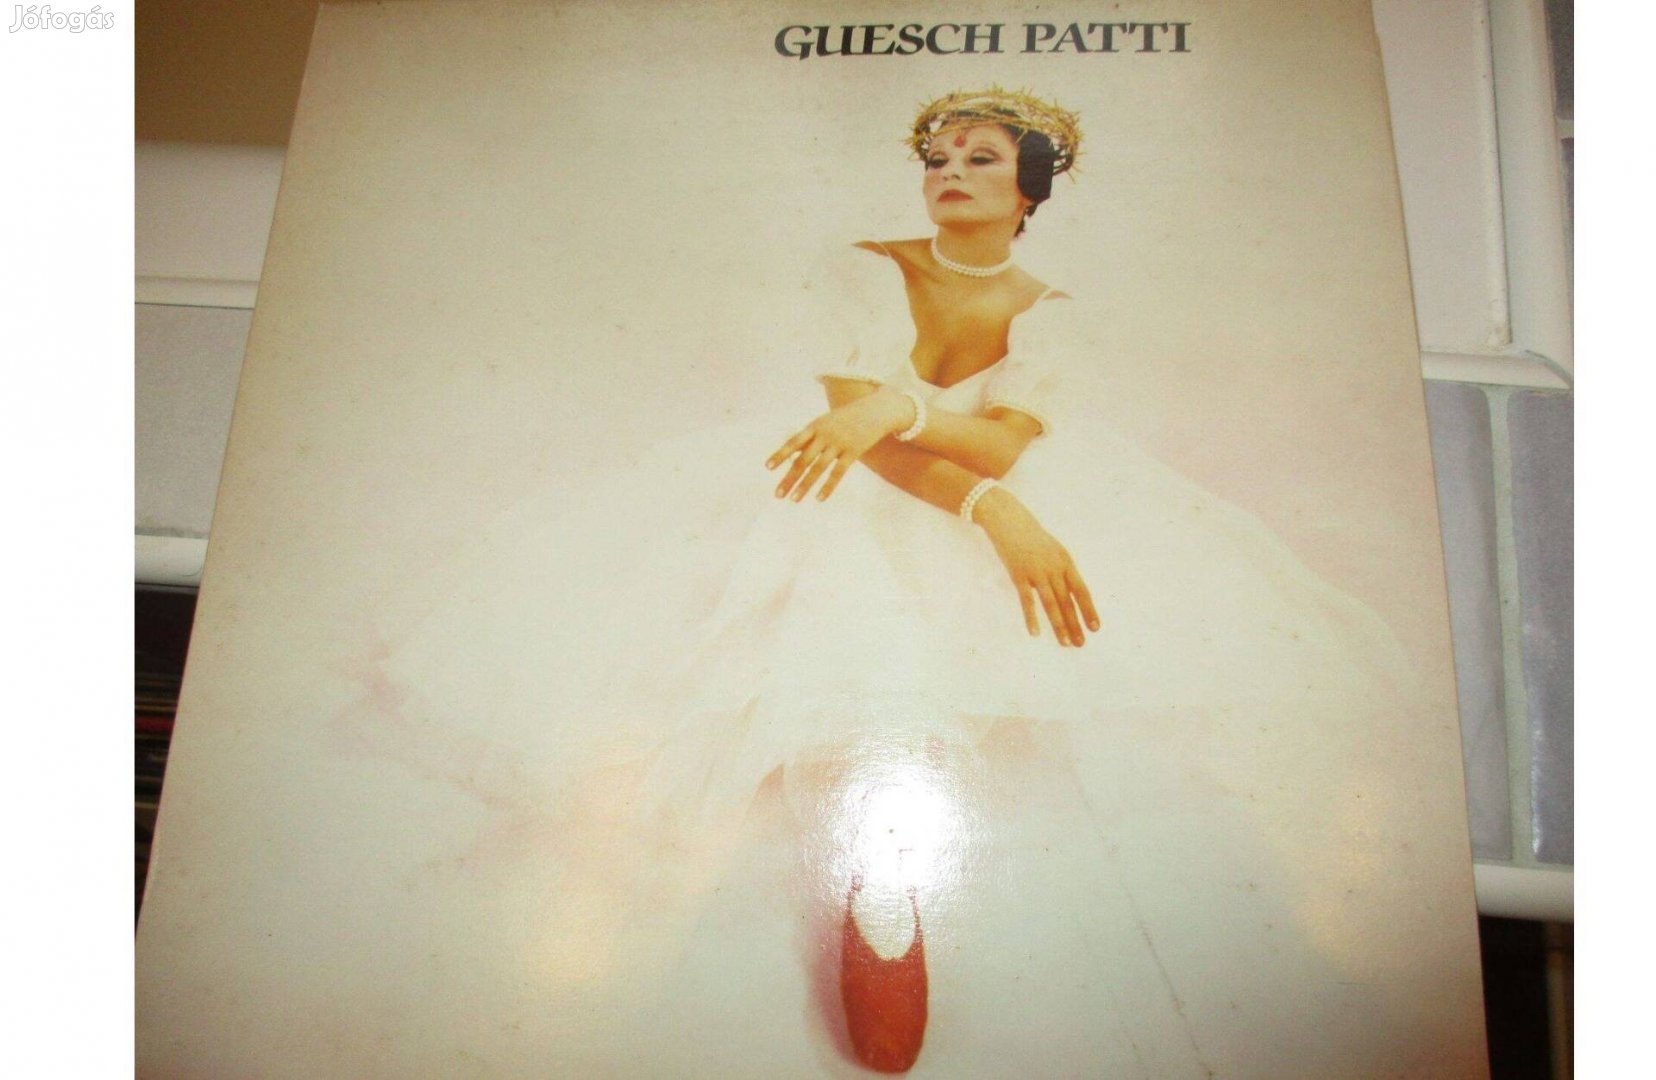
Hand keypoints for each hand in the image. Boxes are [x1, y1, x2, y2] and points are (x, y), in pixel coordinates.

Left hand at [766, 388, 913, 501]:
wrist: (876, 410)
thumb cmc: (846, 418)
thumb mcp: (825, 422)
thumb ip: (809, 437)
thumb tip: (790, 451)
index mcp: (815, 426)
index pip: (794, 441)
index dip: (781, 454)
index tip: (768, 467)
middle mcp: (825, 435)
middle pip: (803, 460)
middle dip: (789, 478)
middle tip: (777, 494)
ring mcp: (839, 443)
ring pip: (818, 468)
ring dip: (805, 485)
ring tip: (793, 499)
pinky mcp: (853, 452)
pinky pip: (838, 472)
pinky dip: (828, 486)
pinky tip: (819, 498)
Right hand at [973, 488, 1099, 646]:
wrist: (1008, 519)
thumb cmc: (1031, 536)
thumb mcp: (1053, 550)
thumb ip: (1060, 570)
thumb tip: (1070, 593)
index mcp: (1065, 562)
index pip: (1081, 590)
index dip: (1089, 610)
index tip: (1095, 628)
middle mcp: (1054, 568)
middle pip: (1067, 601)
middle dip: (1075, 624)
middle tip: (1081, 644)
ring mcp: (1036, 571)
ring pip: (1051, 603)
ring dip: (1059, 625)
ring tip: (1066, 643)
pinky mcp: (1018, 575)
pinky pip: (1027, 600)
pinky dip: (1031, 617)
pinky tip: (1035, 633)